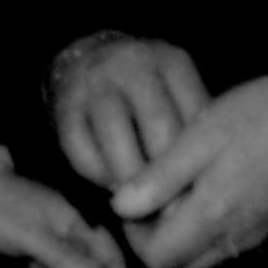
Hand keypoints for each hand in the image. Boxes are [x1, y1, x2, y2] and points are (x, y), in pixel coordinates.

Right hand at [49, 35, 211, 187]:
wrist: (89, 60)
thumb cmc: (148, 92)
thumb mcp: (177, 93)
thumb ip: (193, 128)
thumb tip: (202, 186)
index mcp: (172, 62)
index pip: (195, 112)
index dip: (200, 157)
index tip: (200, 190)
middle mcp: (133, 64)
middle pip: (158, 123)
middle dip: (167, 171)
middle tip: (172, 206)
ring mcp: (95, 81)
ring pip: (116, 136)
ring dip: (131, 177)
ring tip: (142, 200)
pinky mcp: (65, 104)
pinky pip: (79, 146)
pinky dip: (97, 173)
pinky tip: (112, 184)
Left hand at [107, 71, 267, 267]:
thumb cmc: (258, 116)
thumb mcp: (198, 137)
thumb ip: (157, 178)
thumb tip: (119, 208)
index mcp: (213, 218)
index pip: (157, 262)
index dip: (134, 237)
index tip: (134, 198)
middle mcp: (235, 239)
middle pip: (178, 267)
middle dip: (155, 240)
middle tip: (151, 194)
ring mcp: (255, 235)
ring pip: (201, 257)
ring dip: (181, 234)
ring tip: (177, 185)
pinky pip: (225, 243)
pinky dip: (206, 228)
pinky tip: (207, 185)